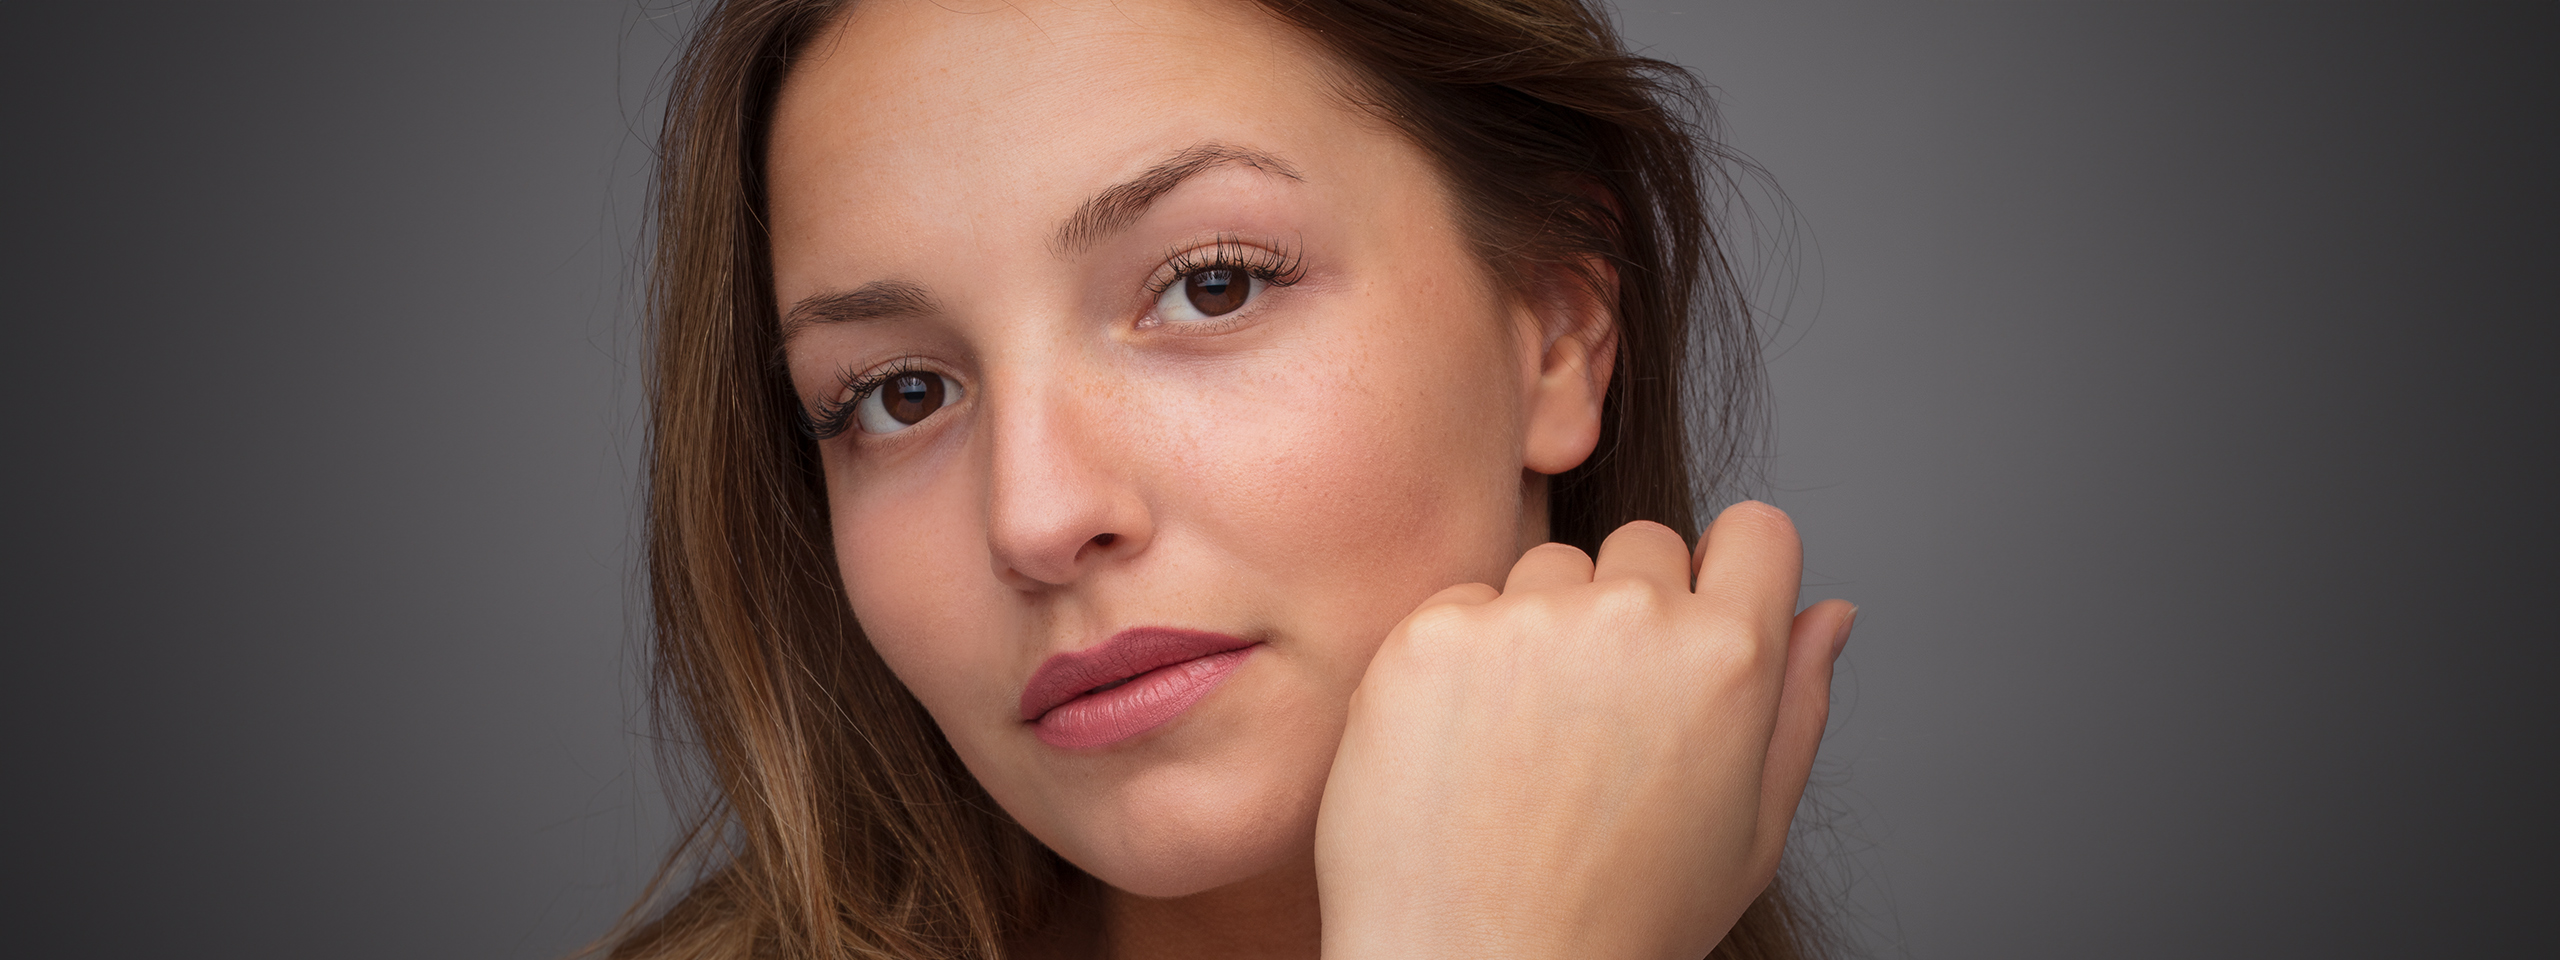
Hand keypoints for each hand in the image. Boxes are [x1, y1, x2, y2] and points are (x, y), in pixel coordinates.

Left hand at [1313, 502, 1853, 959]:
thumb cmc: (1618, 923)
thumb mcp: (1749, 834)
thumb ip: (1798, 708)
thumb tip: (1831, 611)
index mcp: (1728, 659)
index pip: (1755, 531)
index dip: (1729, 575)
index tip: (1697, 625)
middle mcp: (1630, 619)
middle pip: (1643, 546)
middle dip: (1631, 610)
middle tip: (1599, 722)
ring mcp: (1523, 620)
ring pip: (1547, 570)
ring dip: (1542, 628)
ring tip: (1527, 746)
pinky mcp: (1430, 634)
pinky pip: (1464, 605)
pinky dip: (1461, 659)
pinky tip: (1465, 748)